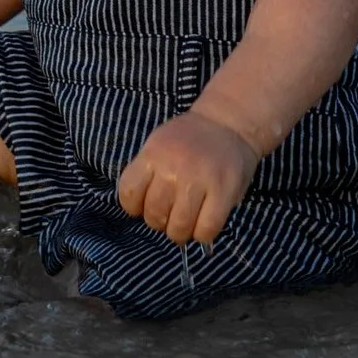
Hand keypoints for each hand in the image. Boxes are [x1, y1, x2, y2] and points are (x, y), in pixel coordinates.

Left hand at [115, 108, 256, 246]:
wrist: (229, 122)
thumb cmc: (190, 138)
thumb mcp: (159, 145)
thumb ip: (148, 173)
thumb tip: (140, 209)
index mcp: (152, 154)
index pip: (129, 194)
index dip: (135, 207)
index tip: (146, 205)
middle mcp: (172, 167)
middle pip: (154, 214)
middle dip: (160, 223)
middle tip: (171, 216)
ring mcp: (199, 180)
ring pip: (179, 227)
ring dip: (180, 233)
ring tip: (187, 224)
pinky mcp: (223, 193)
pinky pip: (206, 230)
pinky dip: (202, 235)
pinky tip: (204, 224)